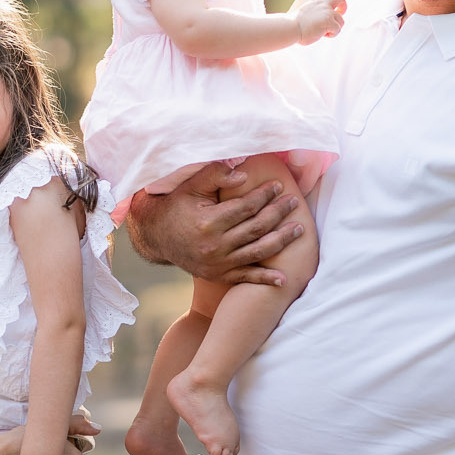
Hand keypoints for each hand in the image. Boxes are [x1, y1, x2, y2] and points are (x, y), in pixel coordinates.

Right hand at [124, 163, 303, 285]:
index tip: (277, 186)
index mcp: (208, 222)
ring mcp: (217, 263)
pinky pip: (245, 278)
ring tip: (299, 229)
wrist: (156, 236)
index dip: (264, 195)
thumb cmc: (177, 205)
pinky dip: (265, 279)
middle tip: (293, 203)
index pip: (245, 207)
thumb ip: (216, 175)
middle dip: (278, 214)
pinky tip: (284, 279)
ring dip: (281, 241)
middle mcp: (214, 245)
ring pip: (257, 252)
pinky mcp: (218, 275)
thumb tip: (243, 174)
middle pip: (256, 228)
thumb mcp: (191, 185)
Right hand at [287, 0, 345, 43]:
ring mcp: (326, 10)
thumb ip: (311, 10)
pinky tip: (324, 35)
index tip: (330, 8)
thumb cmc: (291, 25)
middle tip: (340, 13)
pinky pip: (337, 29)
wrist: (289, 27)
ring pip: (341, 19)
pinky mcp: (328, 20)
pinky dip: (332, 34)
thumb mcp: (300, 12)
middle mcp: (321, 2)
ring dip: (336, 27)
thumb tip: (319, 18)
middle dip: (344, 5)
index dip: (332, 0)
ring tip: (326, 32)